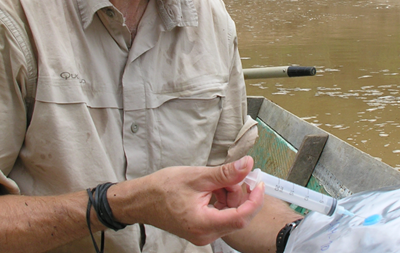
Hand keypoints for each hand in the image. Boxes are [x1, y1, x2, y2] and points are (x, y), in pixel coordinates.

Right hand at [113, 156, 265, 245]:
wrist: (141, 200)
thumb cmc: (162, 188)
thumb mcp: (197, 176)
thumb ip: (225, 173)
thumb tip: (247, 165)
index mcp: (203, 223)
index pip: (241, 217)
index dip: (254, 200)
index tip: (258, 183)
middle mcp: (205, 235)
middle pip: (237, 217)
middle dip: (239, 195)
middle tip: (234, 176)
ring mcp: (203, 234)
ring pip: (230, 216)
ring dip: (229, 197)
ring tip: (215, 182)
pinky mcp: (200, 230)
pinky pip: (221, 217)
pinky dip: (221, 202)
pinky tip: (212, 190)